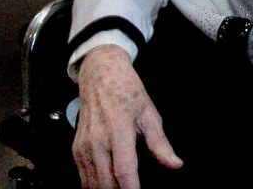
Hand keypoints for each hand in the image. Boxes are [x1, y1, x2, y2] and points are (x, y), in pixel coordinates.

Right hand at [73, 45, 182, 188]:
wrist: (100, 75)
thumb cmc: (126, 91)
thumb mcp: (149, 113)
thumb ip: (160, 143)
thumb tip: (175, 164)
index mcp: (118, 130)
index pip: (124, 170)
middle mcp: (97, 141)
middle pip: (106, 183)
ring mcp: (84, 147)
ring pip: (92, 184)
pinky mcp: (76, 150)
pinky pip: (83, 177)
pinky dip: (94, 186)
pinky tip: (107, 187)